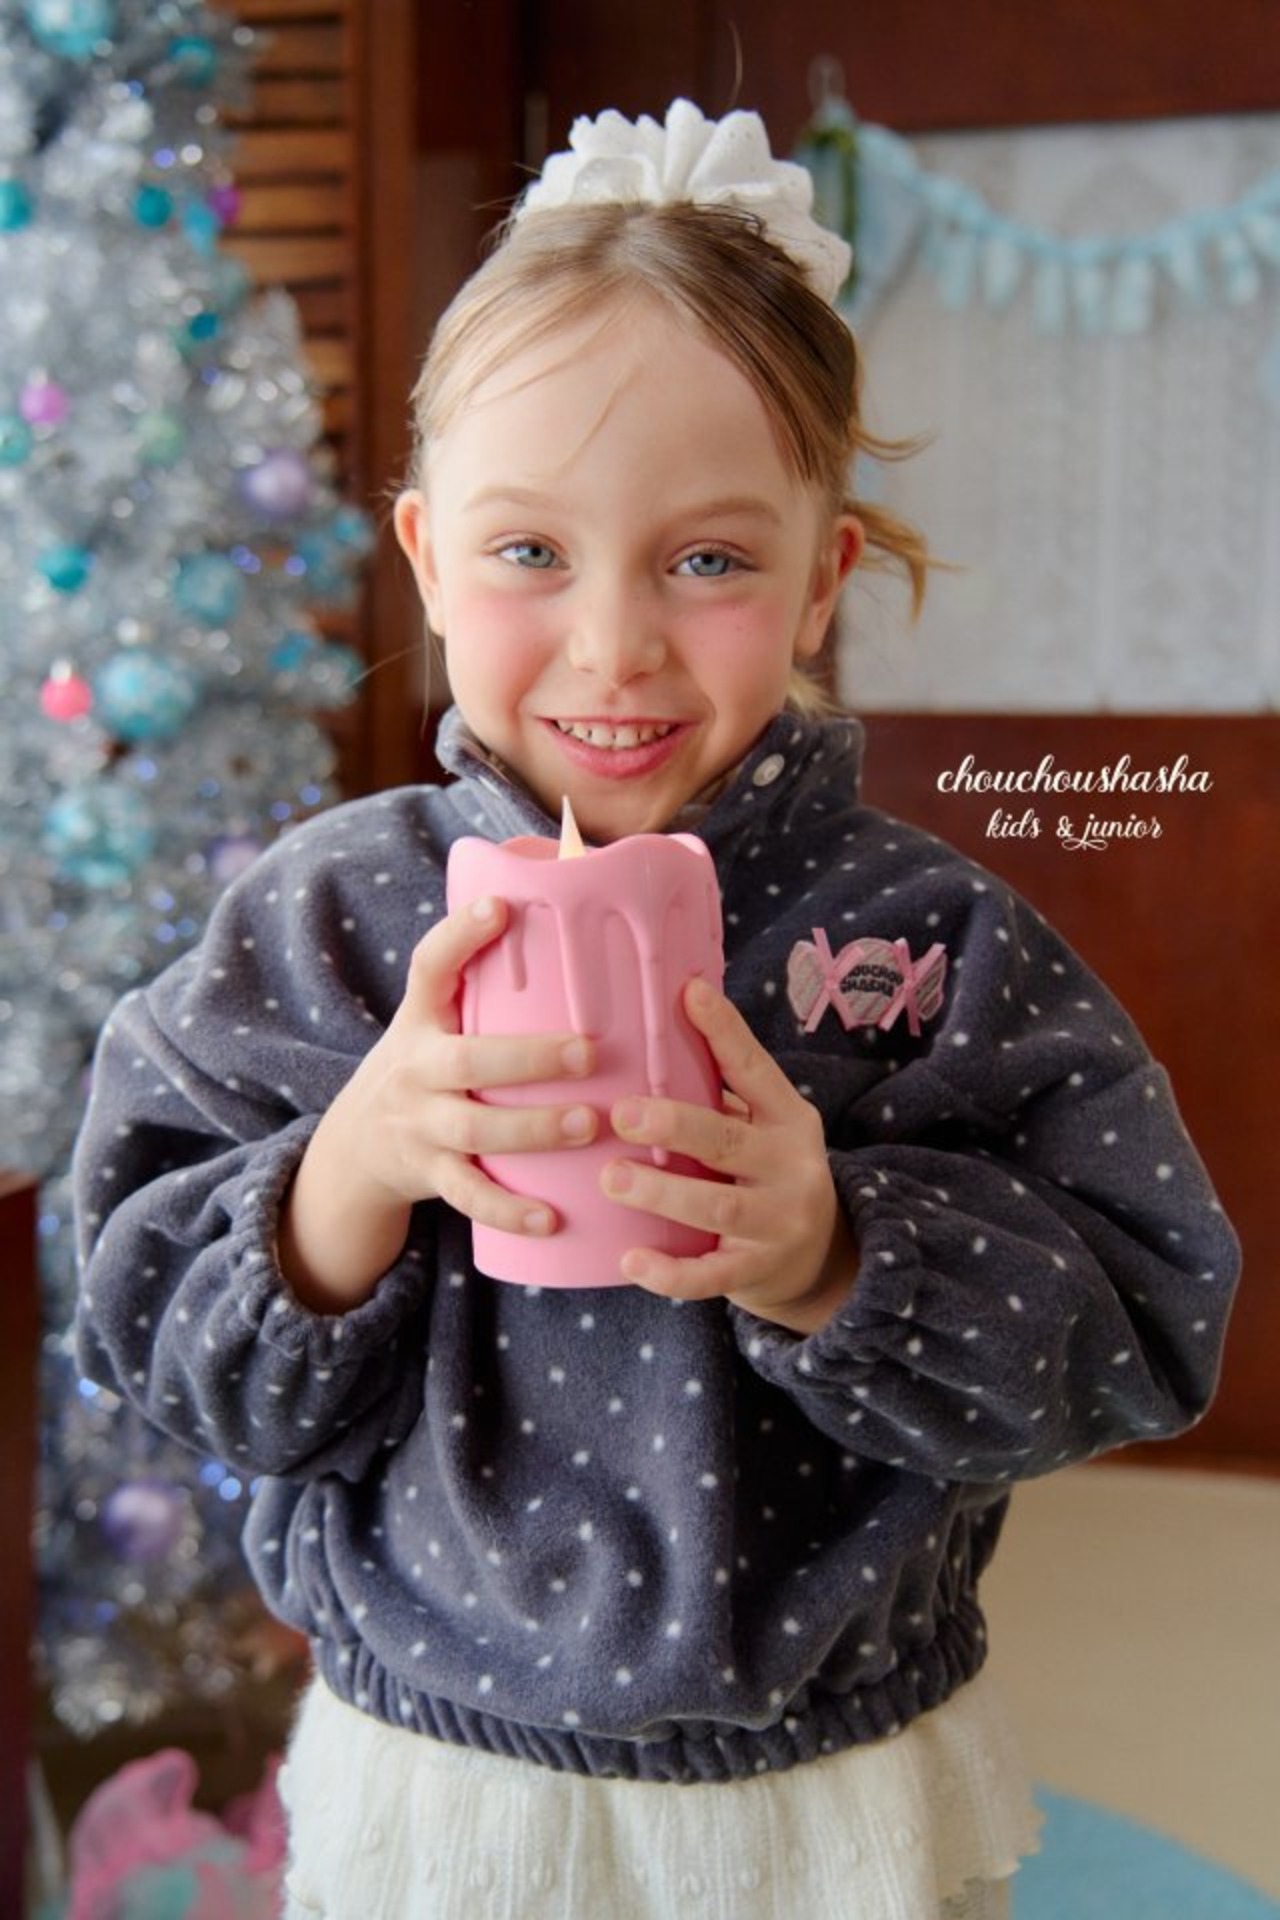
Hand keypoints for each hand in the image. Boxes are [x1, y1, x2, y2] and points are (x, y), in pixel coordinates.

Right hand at [280, 896, 596, 1308]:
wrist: (354, 1148)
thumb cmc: (427, 1067)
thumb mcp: (436, 1021)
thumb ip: (488, 986)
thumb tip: (579, 926)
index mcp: (421, 1019)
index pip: (428, 967)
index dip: (460, 935)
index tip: (500, 907)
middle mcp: (414, 1069)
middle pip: (466, 1062)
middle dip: (528, 1058)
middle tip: (589, 1051)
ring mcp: (420, 1125)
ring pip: (474, 1131)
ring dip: (534, 1129)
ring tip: (591, 1123)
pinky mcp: (429, 1175)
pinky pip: (469, 1196)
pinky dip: (509, 1209)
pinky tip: (551, 1216)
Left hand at [600, 978, 857, 1332]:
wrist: (818, 1260)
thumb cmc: (766, 1175)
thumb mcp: (764, 1128)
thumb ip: (722, 1093)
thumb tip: (652, 1027)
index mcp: (789, 1119)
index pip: (756, 1069)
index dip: (724, 1031)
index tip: (689, 993)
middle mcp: (790, 1167)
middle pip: (731, 1140)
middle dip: (676, 1125)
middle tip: (622, 1113)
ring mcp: (777, 1222)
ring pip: (718, 1206)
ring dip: (662, 1192)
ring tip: (611, 1177)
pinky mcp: (757, 1271)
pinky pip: (711, 1276)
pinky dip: (670, 1273)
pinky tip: (631, 1260)